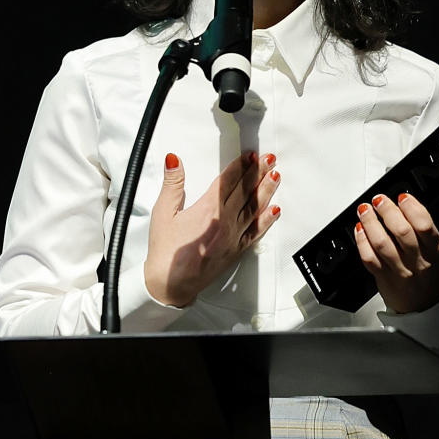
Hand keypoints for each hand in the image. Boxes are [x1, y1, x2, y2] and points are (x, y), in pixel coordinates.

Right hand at [144, 151, 280, 307]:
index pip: (228, 181)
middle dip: (258, 172)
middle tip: (269, 159)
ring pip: (254, 208)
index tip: (250, 155)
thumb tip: (174, 160)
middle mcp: (224, 223)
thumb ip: (172, 184)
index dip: (240, 166)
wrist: (171, 283)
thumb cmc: (165, 252)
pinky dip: (267, 220)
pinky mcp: (236, 250)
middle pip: (244, 191)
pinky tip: (274, 210)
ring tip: (275, 176)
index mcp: (207, 210)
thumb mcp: (162, 213)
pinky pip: (256, 232)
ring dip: (266, 191)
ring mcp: (233, 237)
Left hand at [354, 191, 438, 313]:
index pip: (425, 225)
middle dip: (387, 210)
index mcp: (434, 250)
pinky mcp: (383, 278)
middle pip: (402, 231)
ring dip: (370, 222)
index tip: (402, 197)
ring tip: (365, 210)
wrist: (422, 304)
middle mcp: (418, 261)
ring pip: (382, 243)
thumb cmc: (427, 273)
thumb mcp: (436, 250)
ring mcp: (399, 270)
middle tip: (379, 200)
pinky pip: (369, 258)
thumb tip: (408, 203)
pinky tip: (359, 230)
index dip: (412, 207)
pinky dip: (361, 241)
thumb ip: (425, 229)